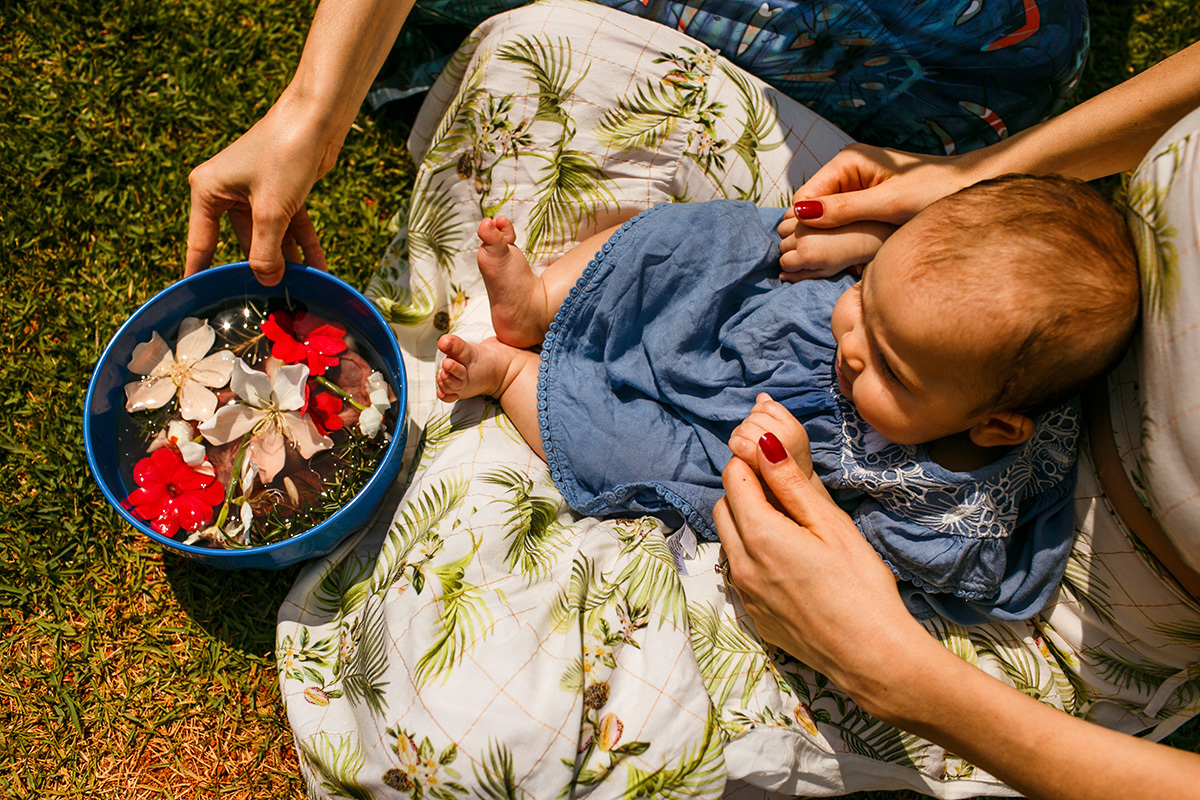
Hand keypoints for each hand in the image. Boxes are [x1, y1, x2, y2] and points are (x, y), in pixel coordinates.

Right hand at [185, 98, 333, 285]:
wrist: (317, 118)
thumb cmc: (284, 155)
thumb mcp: (271, 211)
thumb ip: (265, 252)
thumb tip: (266, 282)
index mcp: (208, 192)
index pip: (201, 243)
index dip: (201, 273)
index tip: (200, 301)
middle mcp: (226, 192)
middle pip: (242, 243)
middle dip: (260, 269)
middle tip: (270, 302)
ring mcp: (255, 193)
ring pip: (269, 237)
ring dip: (287, 261)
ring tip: (300, 290)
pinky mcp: (281, 192)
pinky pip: (289, 227)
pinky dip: (303, 244)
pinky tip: (319, 269)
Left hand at [714, 432, 922, 703]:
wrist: (870, 657)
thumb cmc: (861, 586)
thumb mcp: (831, 525)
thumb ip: (791, 483)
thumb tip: (763, 443)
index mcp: (760, 535)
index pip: (734, 477)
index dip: (752, 461)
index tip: (774, 461)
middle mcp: (741, 563)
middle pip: (724, 506)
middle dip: (746, 490)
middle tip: (784, 492)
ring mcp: (743, 592)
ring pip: (729, 539)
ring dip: (746, 523)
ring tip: (790, 527)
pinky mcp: (753, 614)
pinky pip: (740, 570)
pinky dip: (753, 555)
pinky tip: (790, 563)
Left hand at [728, 393, 812, 473]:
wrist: (790, 496)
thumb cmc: (784, 463)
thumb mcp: (787, 434)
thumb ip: (773, 414)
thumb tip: (761, 396)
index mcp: (794, 426)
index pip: (766, 405)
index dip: (758, 414)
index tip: (761, 429)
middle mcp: (787, 435)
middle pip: (753, 417)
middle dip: (748, 425)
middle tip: (751, 441)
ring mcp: (773, 449)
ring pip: (744, 427)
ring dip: (739, 435)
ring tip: (746, 447)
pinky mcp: (759, 463)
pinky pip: (739, 443)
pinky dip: (735, 444)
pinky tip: (738, 450)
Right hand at [777, 143, 980, 274]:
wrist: (970, 186)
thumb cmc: (935, 191)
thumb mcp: (889, 203)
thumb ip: (845, 209)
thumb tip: (801, 214)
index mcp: (847, 161)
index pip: (805, 196)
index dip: (803, 224)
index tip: (808, 253)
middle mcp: (846, 169)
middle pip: (812, 207)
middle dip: (816, 232)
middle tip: (827, 260)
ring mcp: (855, 185)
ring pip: (826, 216)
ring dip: (830, 236)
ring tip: (841, 258)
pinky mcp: (866, 199)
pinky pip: (842, 219)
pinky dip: (844, 236)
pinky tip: (854, 251)